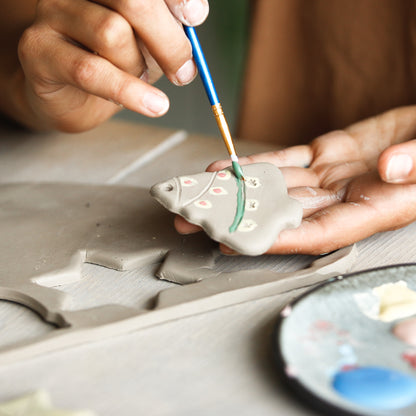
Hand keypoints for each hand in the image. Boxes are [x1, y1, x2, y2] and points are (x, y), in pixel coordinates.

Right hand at [15, 0, 208, 130]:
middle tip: (183, 72)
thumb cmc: (114, 64)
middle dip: (169, 41)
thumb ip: (169, 26)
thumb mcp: (150, 44)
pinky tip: (155, 105)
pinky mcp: (39, 49)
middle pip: (133, 1)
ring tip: (139, 80)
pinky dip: (129, 92)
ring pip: (113, 34)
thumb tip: (194, 14)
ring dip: (138, 67)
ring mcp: (54, 13)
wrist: (71, 97)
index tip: (194, 18)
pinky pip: (91, 71)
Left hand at [175, 106, 415, 254]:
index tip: (242, 241)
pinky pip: (284, 161)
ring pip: (276, 187)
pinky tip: (229, 168)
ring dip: (239, 191)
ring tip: (204, 193)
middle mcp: (344, 198)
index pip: (318, 233)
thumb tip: (390, 168)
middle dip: (242, 218)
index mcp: (373, 210)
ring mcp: (330, 177)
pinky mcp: (325, 155)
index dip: (278, 239)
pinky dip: (256, 164)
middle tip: (202, 221)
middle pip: (285, 214)